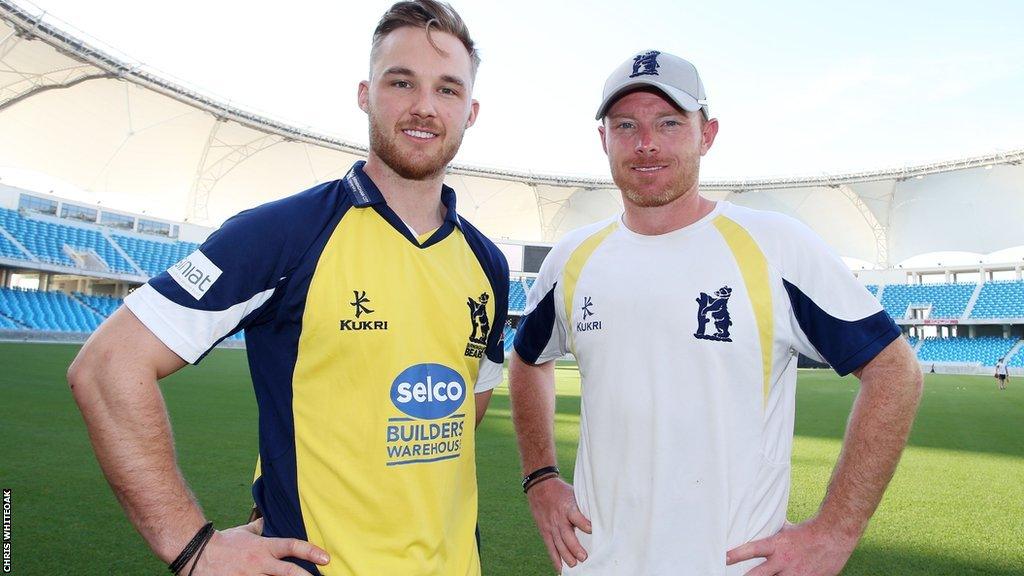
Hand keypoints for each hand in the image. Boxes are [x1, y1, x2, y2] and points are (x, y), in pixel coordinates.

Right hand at [187, 518, 329, 574]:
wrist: (197, 553)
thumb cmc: (224, 542)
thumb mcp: (244, 532)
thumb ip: (259, 528)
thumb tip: (266, 520)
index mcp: (264, 548)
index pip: (292, 546)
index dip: (311, 551)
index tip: (326, 558)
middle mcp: (259, 564)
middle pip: (288, 572)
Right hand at [526, 478, 591, 573]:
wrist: (539, 487)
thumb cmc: (561, 491)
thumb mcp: (573, 493)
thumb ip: (583, 506)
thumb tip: (601, 515)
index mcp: (567, 507)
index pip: (575, 516)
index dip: (583, 523)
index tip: (591, 530)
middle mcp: (558, 518)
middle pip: (566, 535)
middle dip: (574, 547)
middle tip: (583, 557)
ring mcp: (551, 526)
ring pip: (558, 543)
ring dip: (566, 556)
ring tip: (574, 565)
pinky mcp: (545, 532)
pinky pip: (550, 547)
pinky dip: (555, 558)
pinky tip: (560, 568)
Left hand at [725, 519, 857, 575]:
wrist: (835, 535)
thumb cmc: (809, 530)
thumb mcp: (787, 528)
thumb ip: (773, 531)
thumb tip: (759, 523)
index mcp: (777, 546)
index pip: (752, 550)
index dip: (737, 554)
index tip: (724, 558)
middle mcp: (784, 562)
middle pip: (758, 575)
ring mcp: (796, 574)